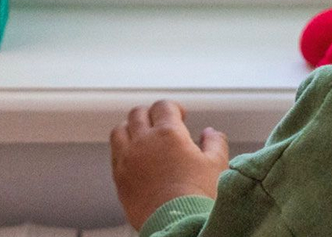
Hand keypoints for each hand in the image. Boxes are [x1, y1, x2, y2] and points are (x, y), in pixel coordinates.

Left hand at [110, 100, 228, 230]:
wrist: (178, 227)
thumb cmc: (198, 198)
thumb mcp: (217, 166)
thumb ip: (214, 143)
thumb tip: (210, 133)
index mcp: (168, 133)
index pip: (163, 106)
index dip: (173, 108)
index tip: (180, 116)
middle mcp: (144, 141)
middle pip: (138, 114)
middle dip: (150, 114)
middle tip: (160, 124)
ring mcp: (128, 160)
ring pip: (120, 131)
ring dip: (130, 128)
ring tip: (141, 137)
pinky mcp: (119, 179)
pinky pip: (114, 155)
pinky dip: (122, 150)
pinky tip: (134, 159)